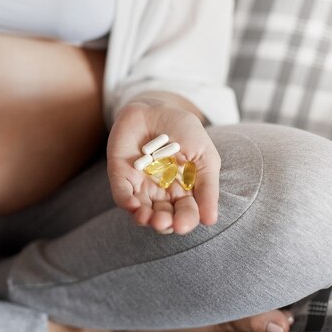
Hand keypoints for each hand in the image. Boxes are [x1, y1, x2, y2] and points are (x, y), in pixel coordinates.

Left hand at [107, 100, 220, 233]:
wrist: (158, 107)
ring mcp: (139, 184)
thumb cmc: (184, 131)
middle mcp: (161, 193)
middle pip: (163, 216)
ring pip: (141, 211)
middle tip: (167, 222)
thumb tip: (210, 220)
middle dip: (165, 223)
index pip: (186, 212)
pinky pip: (121, 193)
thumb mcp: (204, 155)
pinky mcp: (120, 175)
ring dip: (146, 219)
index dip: (185, 220)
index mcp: (183, 191)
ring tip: (151, 219)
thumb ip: (207, 186)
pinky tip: (134, 207)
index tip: (184, 224)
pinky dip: (127, 202)